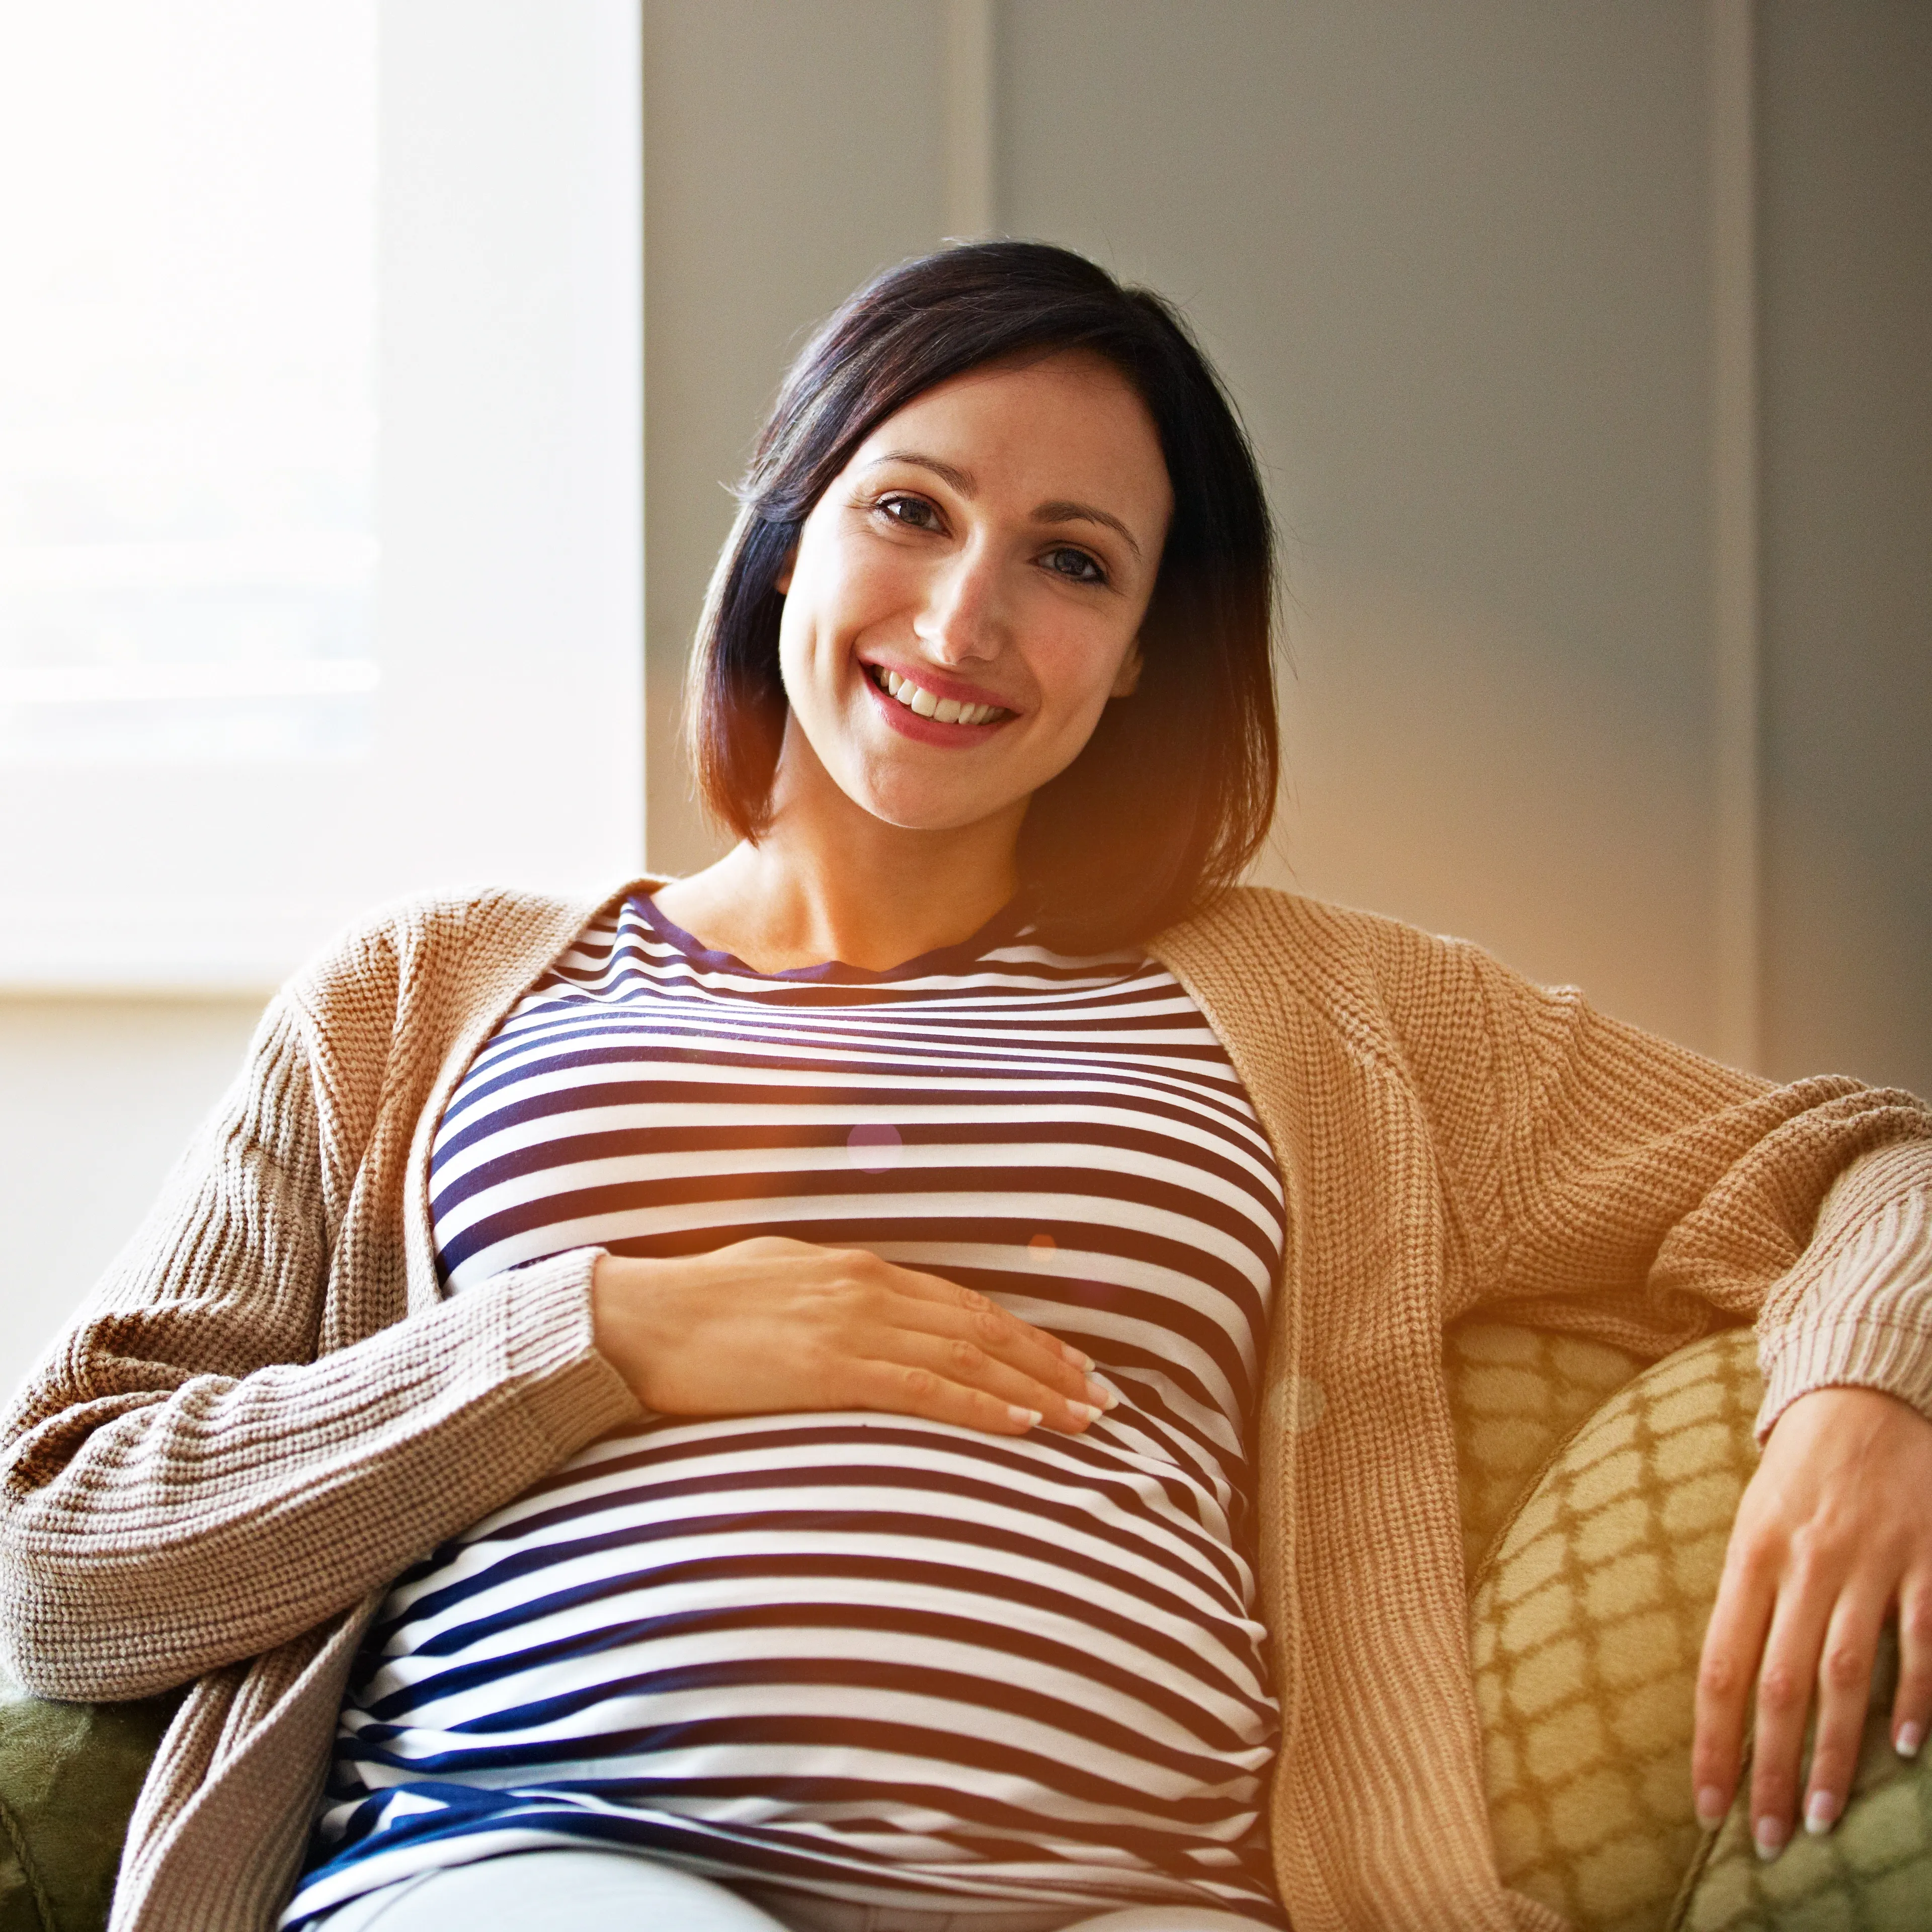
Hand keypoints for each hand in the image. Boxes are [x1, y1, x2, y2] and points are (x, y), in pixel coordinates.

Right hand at [589, 1237, 1113, 1435]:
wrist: (635, 1319)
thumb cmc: (697, 1305)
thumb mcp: (779, 1280)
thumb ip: (833, 1296)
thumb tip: (868, 1317)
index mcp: (857, 1267)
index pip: (964, 1304)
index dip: (1024, 1335)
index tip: (1071, 1362)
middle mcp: (867, 1286)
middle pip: (982, 1327)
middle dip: (1050, 1363)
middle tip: (1104, 1397)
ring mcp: (850, 1323)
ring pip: (967, 1357)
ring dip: (1034, 1389)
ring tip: (1083, 1417)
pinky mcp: (827, 1366)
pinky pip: (922, 1388)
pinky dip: (979, 1405)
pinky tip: (1021, 1425)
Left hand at [1693, 1384, 1931, 1858]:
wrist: (1863, 1394)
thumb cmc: (1799, 1473)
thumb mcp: (1754, 1523)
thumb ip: (1749, 1598)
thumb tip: (1732, 1687)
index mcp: (1750, 1556)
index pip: (1719, 1665)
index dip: (1712, 1741)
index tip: (1708, 1806)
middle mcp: (1804, 1564)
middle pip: (1780, 1685)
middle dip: (1773, 1769)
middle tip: (1770, 1839)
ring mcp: (1870, 1563)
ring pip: (1845, 1675)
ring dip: (1836, 1755)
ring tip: (1824, 1817)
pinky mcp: (1927, 1558)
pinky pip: (1920, 1638)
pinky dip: (1914, 1697)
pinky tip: (1906, 1750)